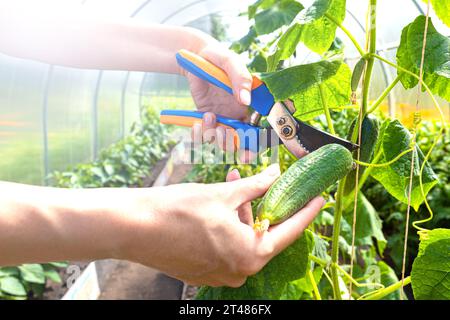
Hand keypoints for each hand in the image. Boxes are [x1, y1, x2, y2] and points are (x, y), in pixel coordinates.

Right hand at [119, 164, 324, 286]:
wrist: (134, 227)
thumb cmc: (178, 210)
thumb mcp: (224, 194)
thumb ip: (255, 185)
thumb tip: (275, 174)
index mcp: (249, 255)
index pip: (289, 231)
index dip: (306, 212)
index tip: (320, 199)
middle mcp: (237, 271)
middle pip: (263, 235)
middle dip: (265, 206)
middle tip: (266, 182)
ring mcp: (218, 275)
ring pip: (242, 240)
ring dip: (243, 213)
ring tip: (235, 184)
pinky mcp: (202, 272)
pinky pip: (226, 247)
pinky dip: (229, 226)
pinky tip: (220, 205)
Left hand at [186, 43, 254, 158]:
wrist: (195, 57)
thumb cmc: (217, 57)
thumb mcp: (230, 62)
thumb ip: (240, 78)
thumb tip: (246, 100)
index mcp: (251, 105)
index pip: (260, 129)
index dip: (257, 144)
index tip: (249, 150)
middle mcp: (238, 115)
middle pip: (240, 142)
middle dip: (232, 144)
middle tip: (223, 133)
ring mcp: (222, 119)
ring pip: (221, 142)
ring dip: (214, 136)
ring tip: (209, 116)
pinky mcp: (206, 120)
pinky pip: (204, 135)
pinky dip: (200, 133)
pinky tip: (198, 121)